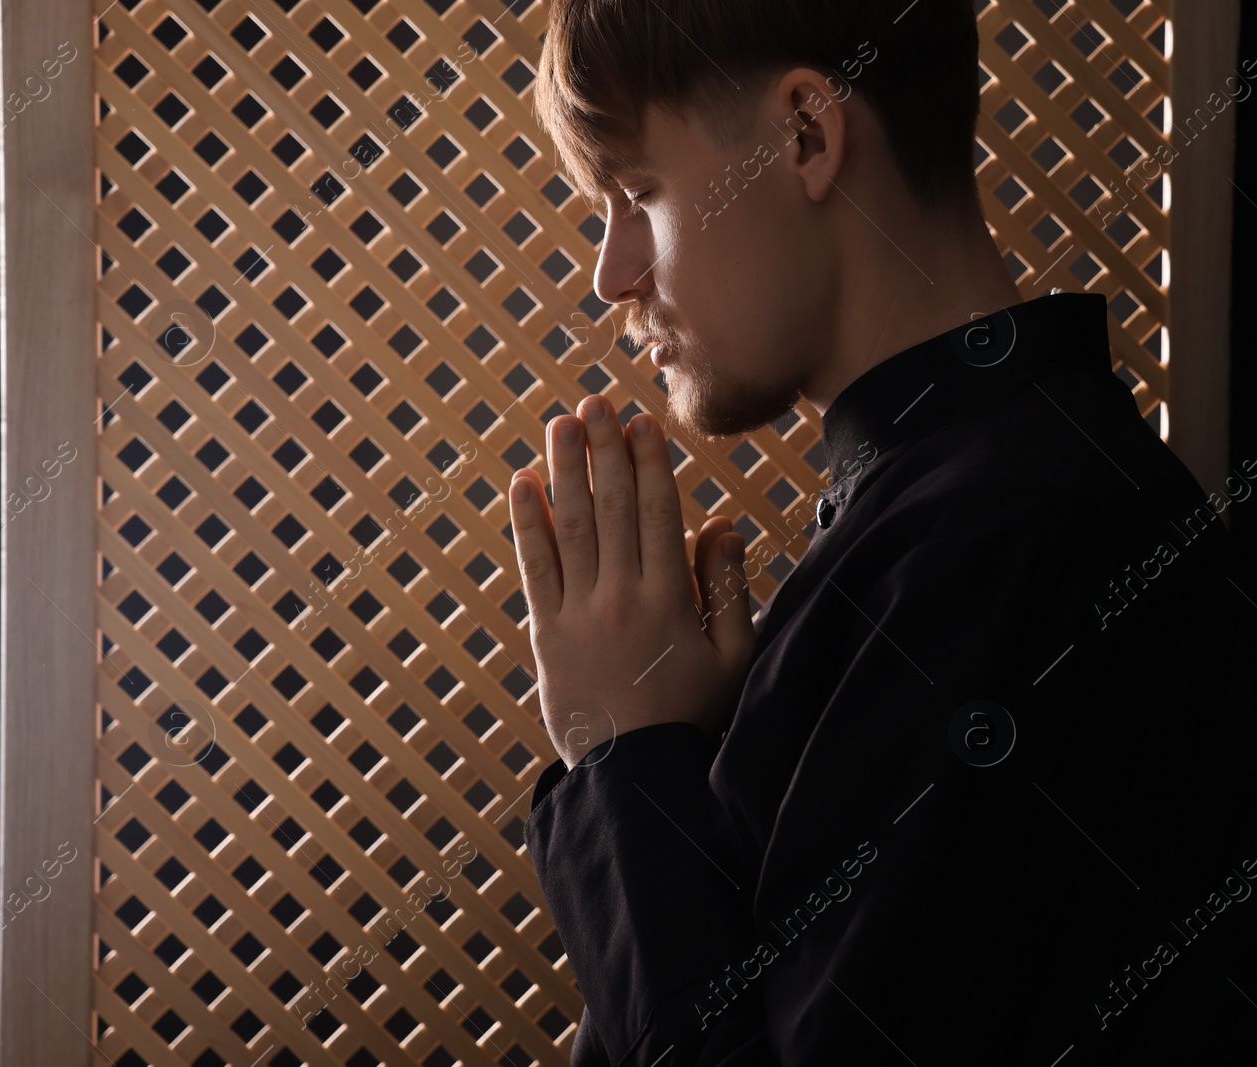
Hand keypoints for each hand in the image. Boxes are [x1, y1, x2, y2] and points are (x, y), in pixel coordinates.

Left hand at [508, 394, 756, 767]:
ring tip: (560, 424)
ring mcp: (579, 613)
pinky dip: (527, 523)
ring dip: (564, 470)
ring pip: (569, 526)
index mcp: (670, 598)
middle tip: (595, 403)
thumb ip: (727, 587)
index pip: (656, 512)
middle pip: (610, 507)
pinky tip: (523, 484)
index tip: (641, 423)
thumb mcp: (732, 656)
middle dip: (603, 450)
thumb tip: (721, 524)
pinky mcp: (546, 634)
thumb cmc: (693, 717)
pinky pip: (535, 567)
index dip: (648, 463)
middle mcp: (621, 596)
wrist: (635, 776)